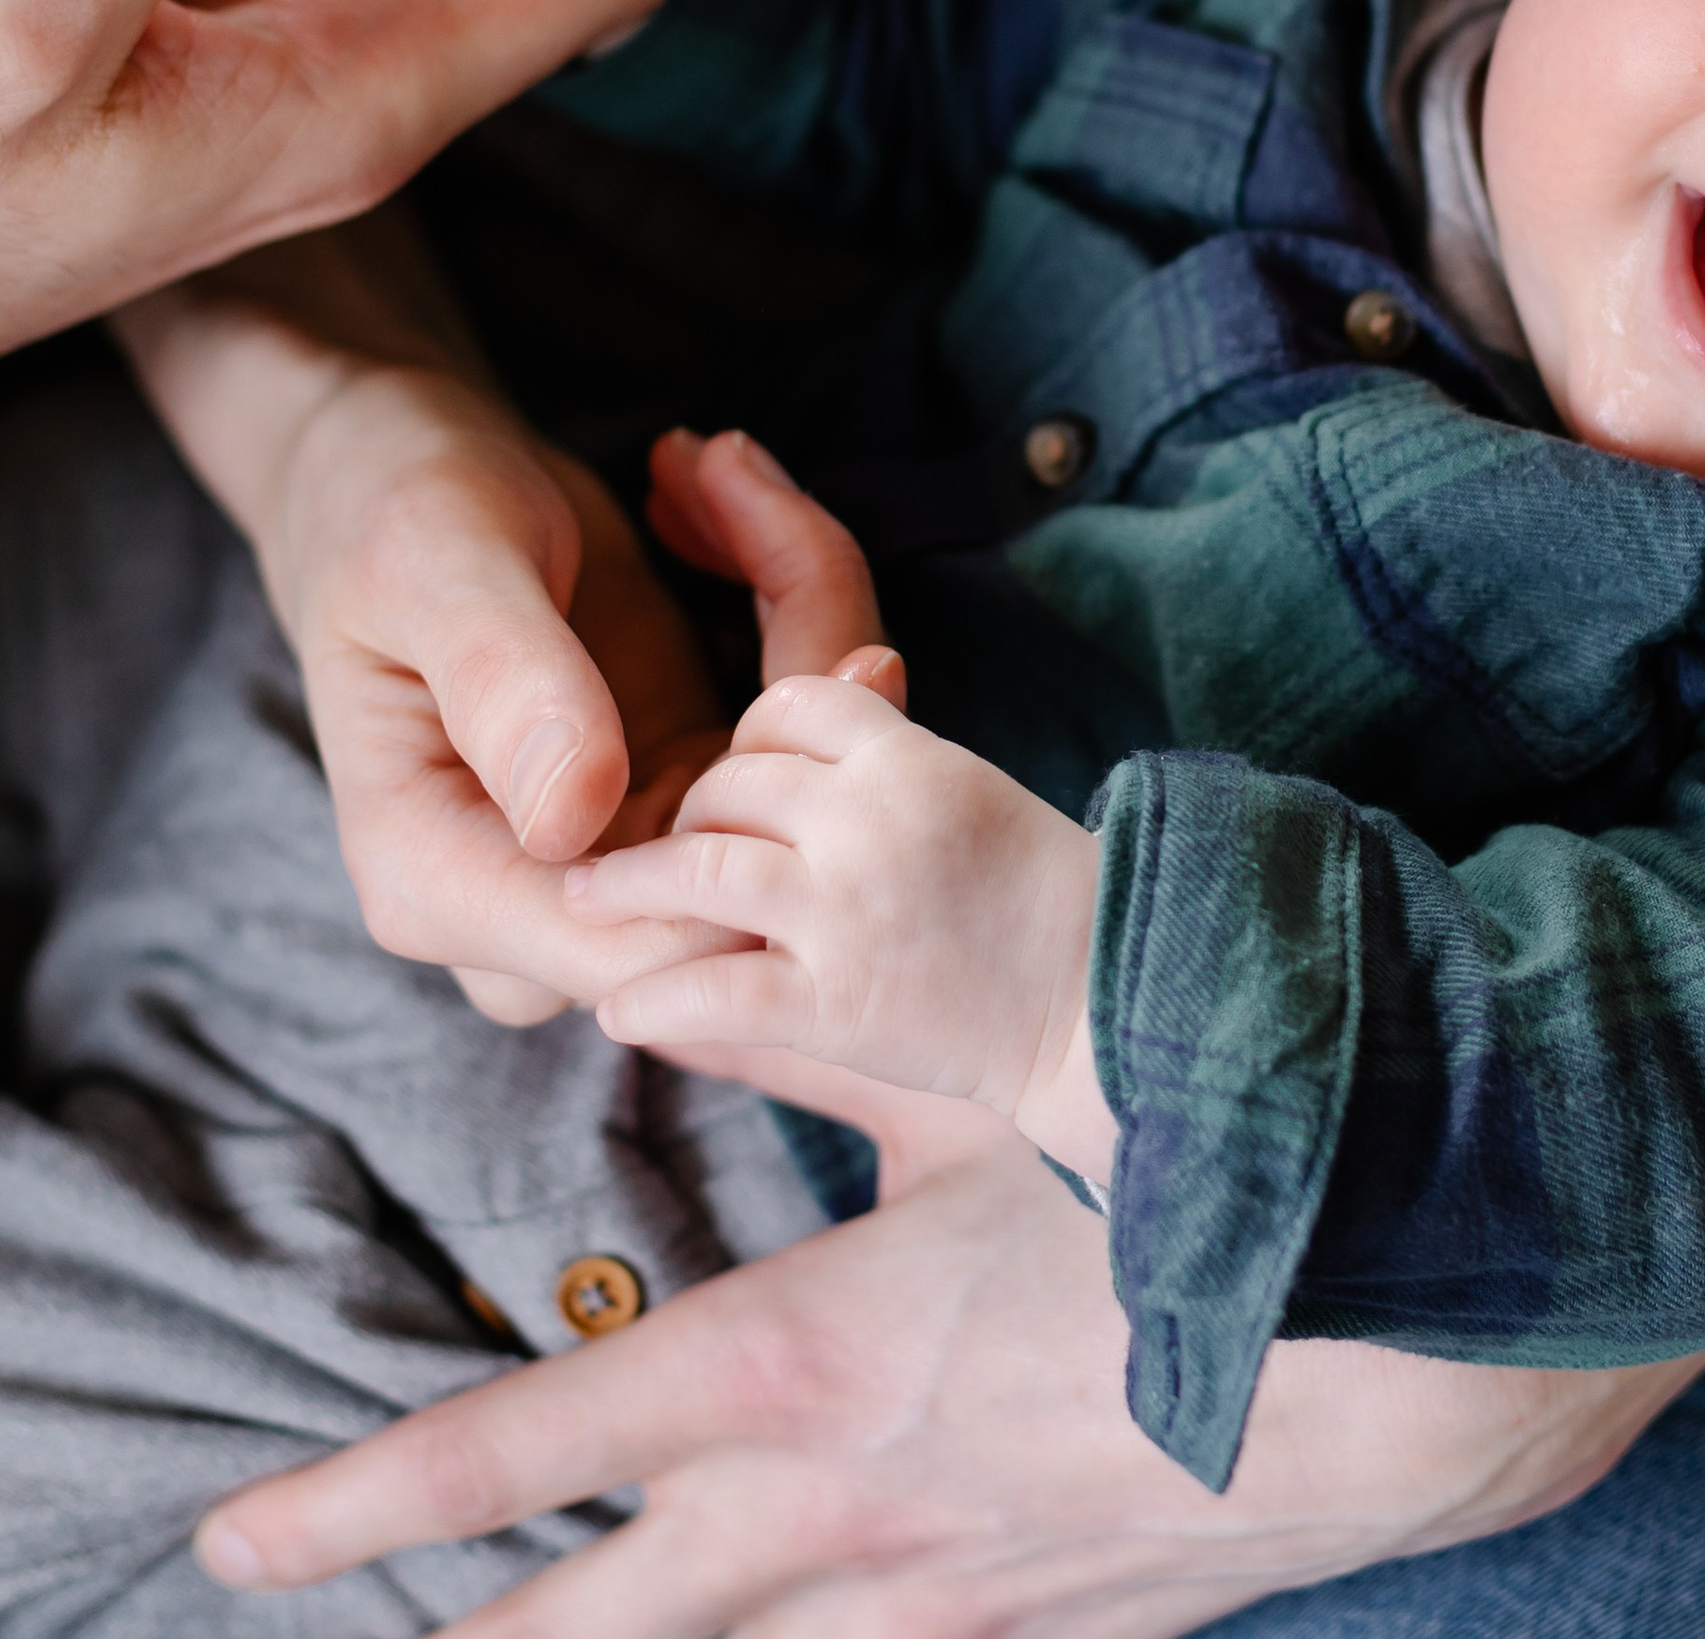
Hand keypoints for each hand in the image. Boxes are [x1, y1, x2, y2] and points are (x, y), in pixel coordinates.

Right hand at [122, 231, 897, 1016]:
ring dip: (813, 619)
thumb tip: (572, 818)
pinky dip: (806, 605)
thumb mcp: (431, 569)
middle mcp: (546, 896)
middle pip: (752, 880)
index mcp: (443, 886)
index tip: (833, 654)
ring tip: (729, 477)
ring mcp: (632, 845)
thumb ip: (501, 684)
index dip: (765, 843)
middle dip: (812, 689)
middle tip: (775, 521)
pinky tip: (735, 498)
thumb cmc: (382, 514)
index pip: (642, 951)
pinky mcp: (696, 779)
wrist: (391, 472)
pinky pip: (801, 730)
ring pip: (800, 792)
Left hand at [195, 1103, 1702, 1637]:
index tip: (242, 1528)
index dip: (375, 1492)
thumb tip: (673, 976)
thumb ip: (813, 1040)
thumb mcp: (978, 1095)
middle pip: (598, 1625)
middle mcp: (836, 1511)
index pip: (542, 1445)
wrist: (1378, 1352)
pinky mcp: (1021, 1631)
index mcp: (806, 1366)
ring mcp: (931, 1597)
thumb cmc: (1166, 1193)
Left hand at [567, 627, 1115, 1179]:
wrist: (1100, 1001)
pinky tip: (620, 1011)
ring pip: (696, 870)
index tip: (742, 781)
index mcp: (910, 758)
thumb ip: (884, 758)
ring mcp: (846, 911)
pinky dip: (651, 1002)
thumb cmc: (1040, 897)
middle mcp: (870, 821)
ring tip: (590, 899)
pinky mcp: (833, 1003)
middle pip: (731, 781)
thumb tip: (797, 724)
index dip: (753, 740)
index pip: (789, 707)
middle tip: (673, 851)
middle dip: (693, 814)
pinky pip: (708, 993)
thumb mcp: (968, 790)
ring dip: (628, 889)